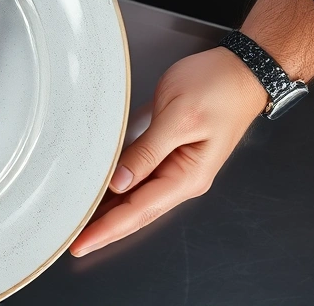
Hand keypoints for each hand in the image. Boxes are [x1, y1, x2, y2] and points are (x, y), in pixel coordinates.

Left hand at [69, 46, 267, 256]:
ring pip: (136, 196)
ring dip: (109, 210)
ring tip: (79, 220)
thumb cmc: (218, 87)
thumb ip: (148, 151)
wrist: (241, 70)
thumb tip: (119, 181)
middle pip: (136, 211)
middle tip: (72, 239)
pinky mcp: (169, 151)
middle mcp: (182, 178)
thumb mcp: (178, 117)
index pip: (139, 211)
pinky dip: (119, 185)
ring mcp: (177, 166)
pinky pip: (140, 176)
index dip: (107, 229)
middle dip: (104, 228)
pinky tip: (101, 189)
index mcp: (187, 176)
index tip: (81, 243)